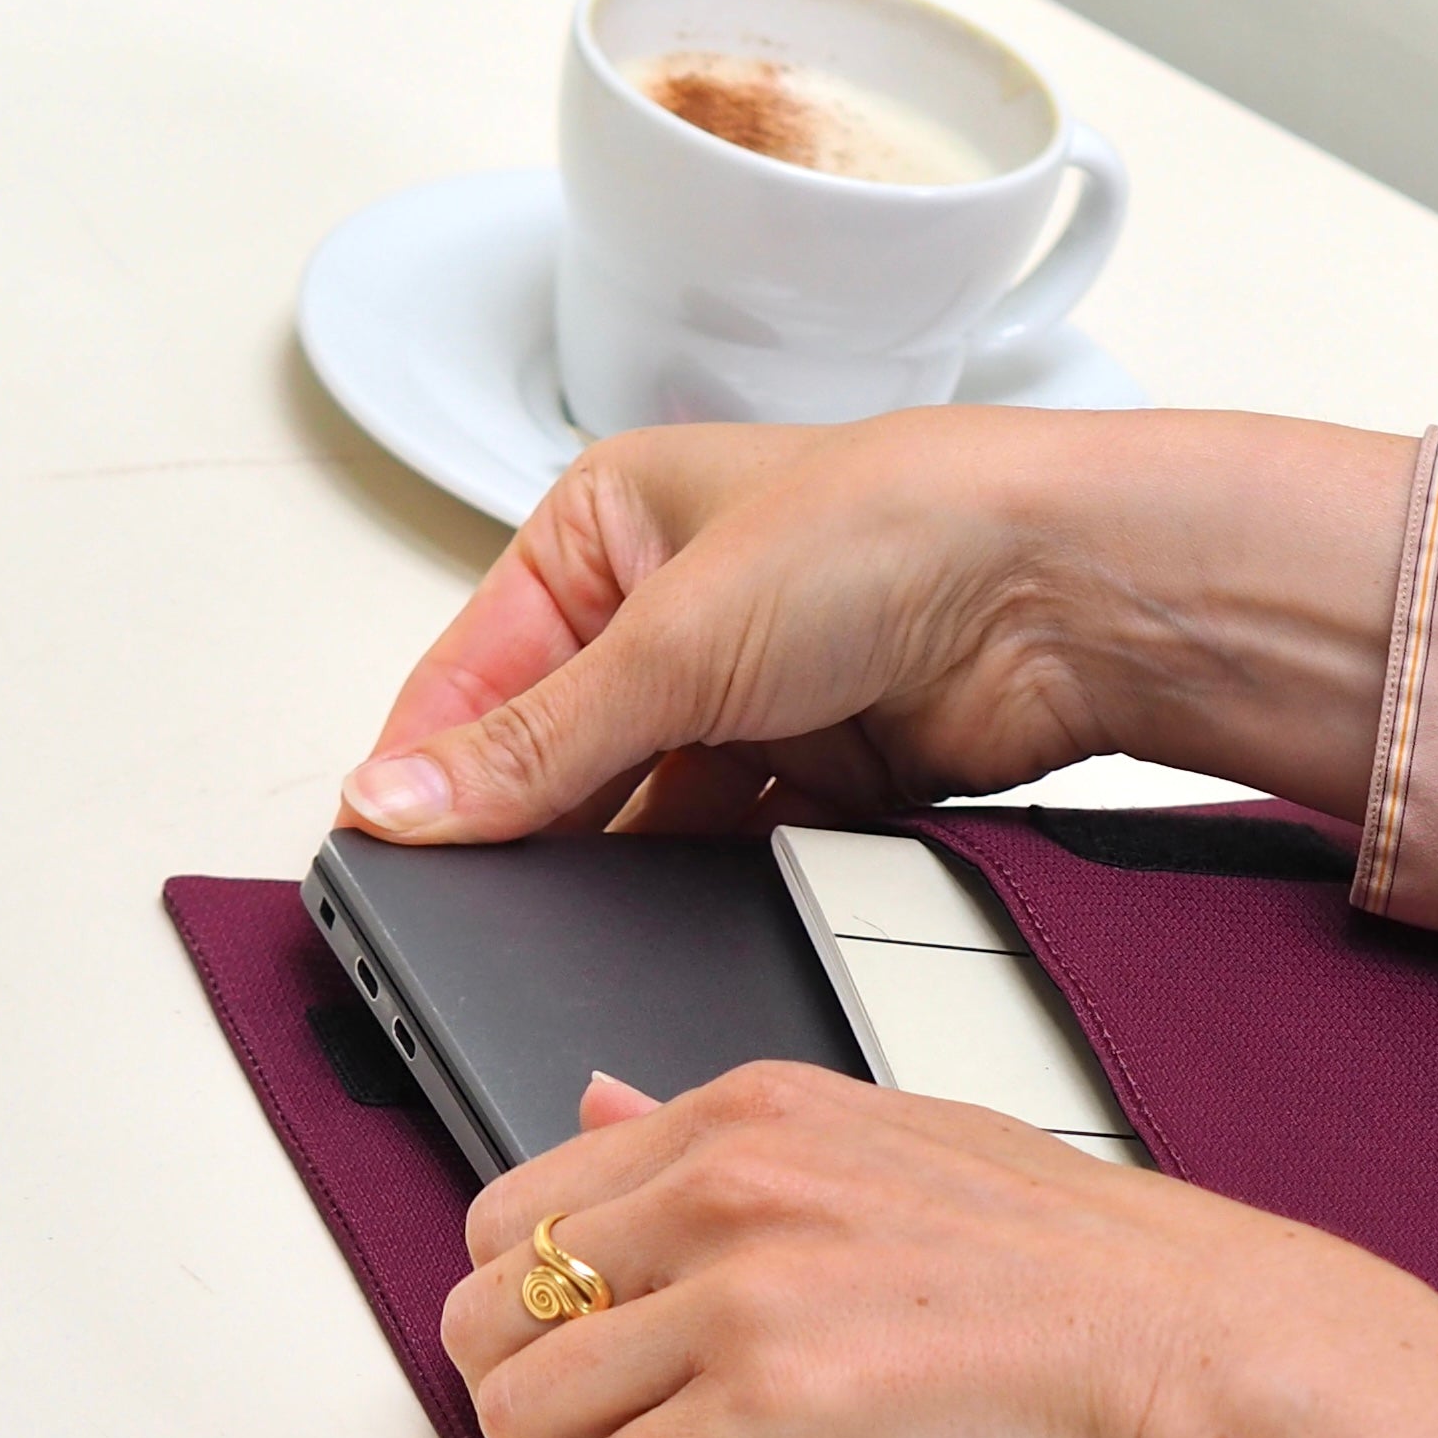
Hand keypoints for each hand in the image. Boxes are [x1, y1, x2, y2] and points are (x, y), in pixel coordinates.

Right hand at [342, 406, 1415, 845]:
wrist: (1059, 590)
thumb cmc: (890, 527)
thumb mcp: (671, 638)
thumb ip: (534, 741)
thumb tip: (403, 802)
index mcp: (608, 527)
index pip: (473, 667)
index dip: (426, 763)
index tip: (378, 850)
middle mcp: (670, 608)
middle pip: (552, 750)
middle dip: (524, 822)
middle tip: (473, 905)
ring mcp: (745, 696)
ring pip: (638, 812)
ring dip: (617, 862)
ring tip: (586, 908)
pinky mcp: (813, 773)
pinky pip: (723, 849)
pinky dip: (703, 883)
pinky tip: (681, 910)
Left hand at [440, 1065, 1437, 1437]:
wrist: (1211, 1353)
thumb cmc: (1095, 1276)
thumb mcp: (898, 1146)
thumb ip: (735, 1136)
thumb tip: (596, 1099)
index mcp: (753, 1114)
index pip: (522, 1206)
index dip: (528, 1319)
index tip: (585, 1380)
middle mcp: (728, 1187)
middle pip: (488, 1313)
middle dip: (522, 1413)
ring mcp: (743, 1296)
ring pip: (522, 1414)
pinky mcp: (770, 1415)